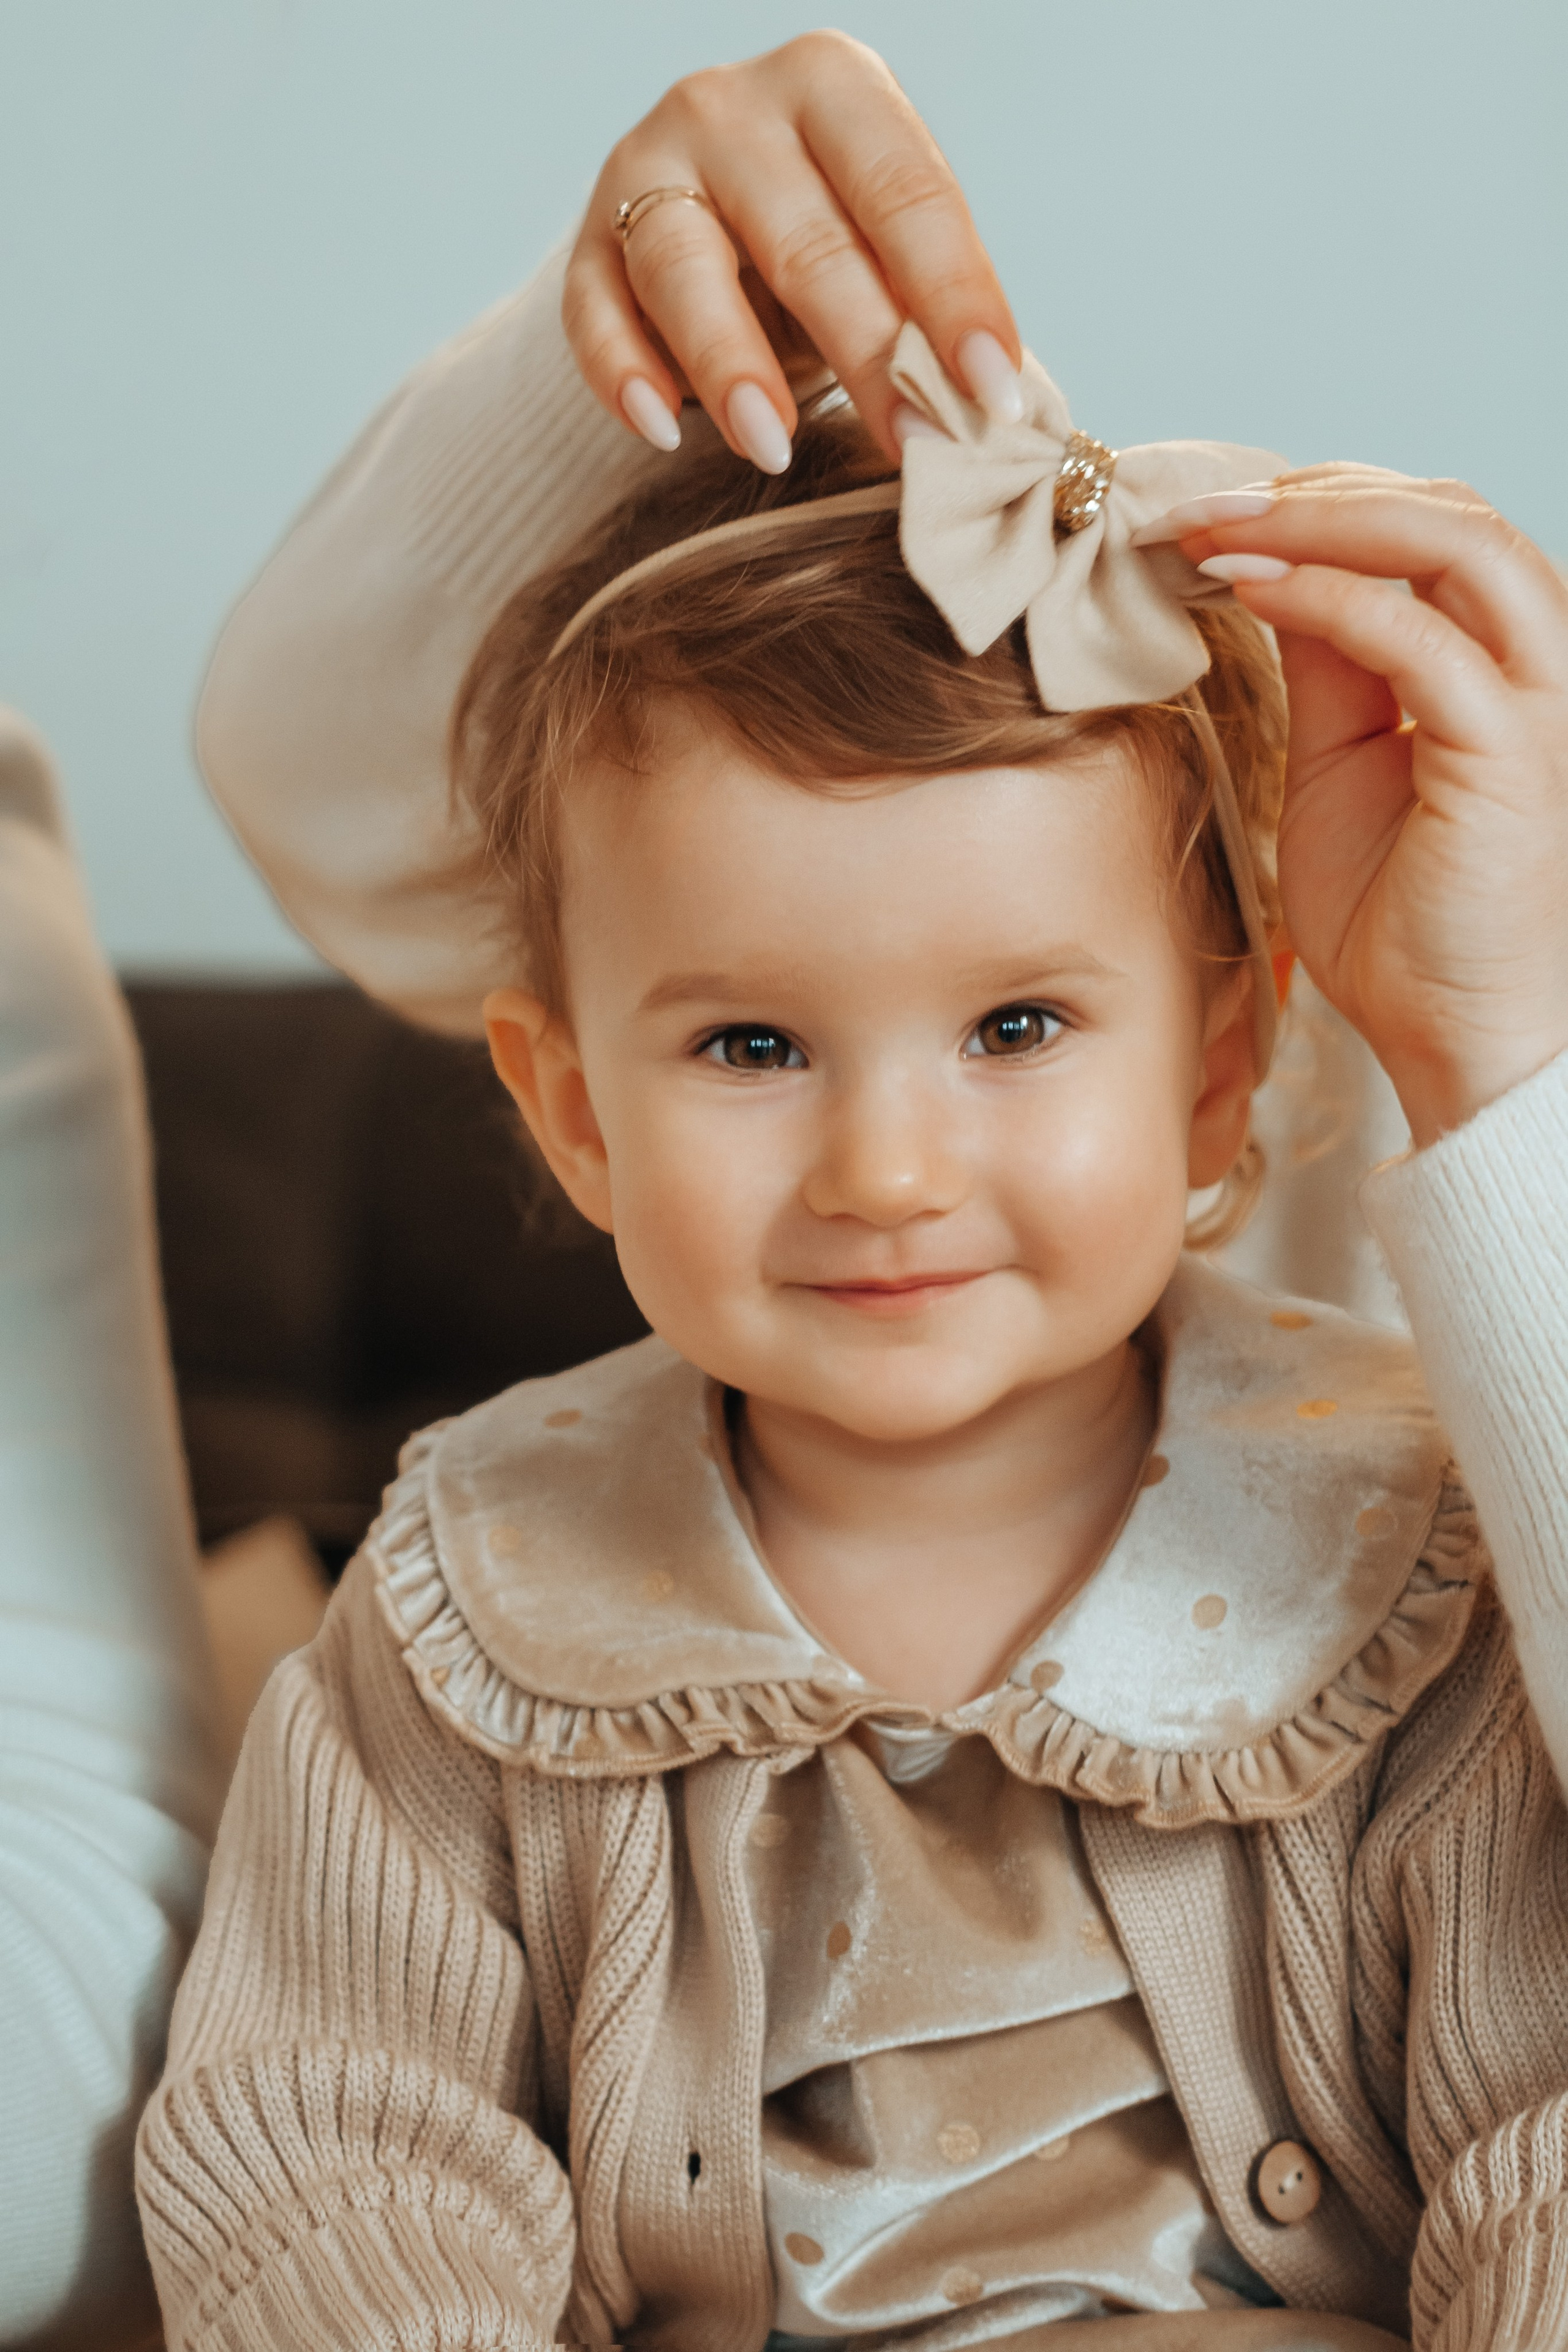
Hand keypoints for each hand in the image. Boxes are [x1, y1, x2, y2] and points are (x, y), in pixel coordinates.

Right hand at [562, 31, 1021, 471]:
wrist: (716, 223)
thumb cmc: (831, 239)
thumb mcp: (889, 249)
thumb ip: (927, 308)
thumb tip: (991, 410)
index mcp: (833, 87)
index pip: (904, 192)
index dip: (955, 295)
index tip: (992, 393)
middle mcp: (731, 108)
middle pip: (805, 240)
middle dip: (867, 354)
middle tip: (915, 445)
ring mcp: (647, 167)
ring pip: (684, 267)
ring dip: (730, 364)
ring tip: (774, 447)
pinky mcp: (589, 243)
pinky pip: (595, 311)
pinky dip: (624, 373)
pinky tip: (661, 428)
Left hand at [1142, 469, 1567, 1145]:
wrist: (1453, 1035)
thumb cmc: (1402, 923)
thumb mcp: (1337, 769)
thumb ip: (1325, 670)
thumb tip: (1268, 574)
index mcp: (1497, 662)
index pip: (1425, 530)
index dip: (1315, 506)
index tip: (1201, 516)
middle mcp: (1534, 664)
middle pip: (1447, 509)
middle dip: (1314, 492)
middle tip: (1197, 505)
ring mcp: (1536, 701)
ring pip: (1457, 540)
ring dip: (1326, 519)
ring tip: (1217, 530)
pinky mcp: (1512, 751)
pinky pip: (1422, 640)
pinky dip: (1331, 597)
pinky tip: (1248, 588)